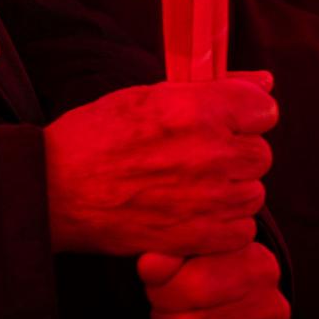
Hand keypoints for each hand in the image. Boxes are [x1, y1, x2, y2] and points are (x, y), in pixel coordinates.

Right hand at [45, 73, 275, 255]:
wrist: (55, 191)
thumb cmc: (93, 137)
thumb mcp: (145, 95)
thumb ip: (212, 88)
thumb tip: (263, 82)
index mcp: (194, 110)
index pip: (263, 109)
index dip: (243, 115)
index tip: (222, 121)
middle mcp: (208, 153)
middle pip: (260, 152)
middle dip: (235, 152)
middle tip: (196, 155)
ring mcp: (208, 199)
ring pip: (253, 192)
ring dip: (230, 189)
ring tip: (189, 185)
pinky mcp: (201, 236)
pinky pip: (242, 228)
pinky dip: (222, 224)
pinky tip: (189, 211)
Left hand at [138, 243, 289, 318]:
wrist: (249, 291)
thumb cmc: (212, 266)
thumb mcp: (193, 249)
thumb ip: (170, 254)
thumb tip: (149, 264)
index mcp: (255, 267)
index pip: (195, 288)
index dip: (162, 292)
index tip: (156, 289)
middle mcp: (271, 310)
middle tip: (162, 313)